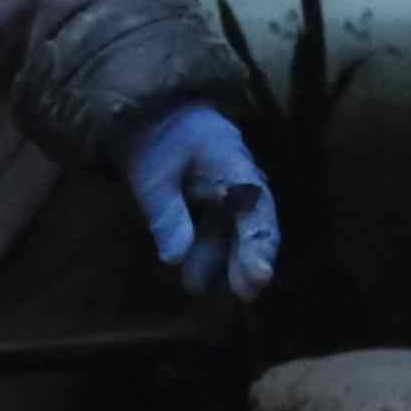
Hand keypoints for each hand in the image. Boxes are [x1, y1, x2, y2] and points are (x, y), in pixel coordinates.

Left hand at [123, 104, 280, 305]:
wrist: (152, 118)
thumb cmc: (155, 141)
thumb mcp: (150, 175)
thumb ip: (166, 214)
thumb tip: (175, 258)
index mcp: (230, 161)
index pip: (253, 204)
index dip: (258, 241)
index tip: (259, 275)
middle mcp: (241, 179)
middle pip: (257, 222)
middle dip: (252, 258)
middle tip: (245, 293)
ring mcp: (233, 194)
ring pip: (238, 232)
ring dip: (229, 262)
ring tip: (205, 288)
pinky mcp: (220, 206)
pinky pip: (223, 234)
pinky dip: (214, 257)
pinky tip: (199, 279)